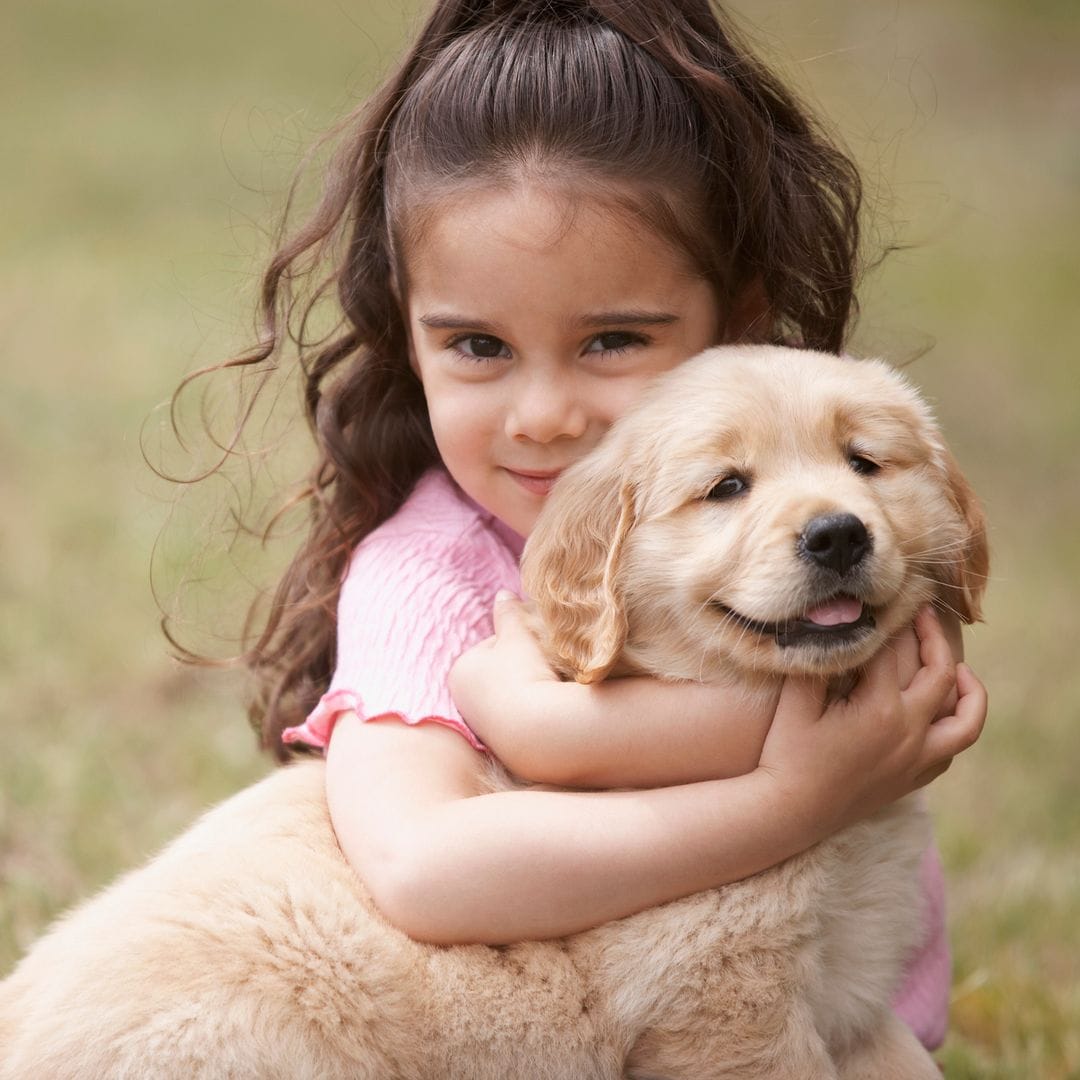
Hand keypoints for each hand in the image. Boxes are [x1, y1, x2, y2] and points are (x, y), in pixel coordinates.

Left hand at [449, 591, 559, 747]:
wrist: (539, 731)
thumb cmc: (523, 674)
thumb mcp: (517, 635)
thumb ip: (509, 614)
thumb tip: (503, 594)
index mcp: (459, 670)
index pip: (494, 646)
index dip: (520, 643)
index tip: (536, 649)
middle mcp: (461, 701)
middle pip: (501, 672)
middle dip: (522, 667)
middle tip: (545, 668)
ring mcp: (480, 726)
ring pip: (511, 696)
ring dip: (528, 690)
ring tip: (548, 689)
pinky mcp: (500, 746)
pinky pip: (520, 719)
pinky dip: (532, 712)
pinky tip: (546, 711)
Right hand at [758, 606, 986, 837]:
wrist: (789, 812)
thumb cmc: (785, 753)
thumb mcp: (795, 703)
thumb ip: (818, 662)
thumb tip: (832, 625)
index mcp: (880, 709)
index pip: (895, 651)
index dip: (890, 621)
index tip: (886, 600)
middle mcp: (909, 733)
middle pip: (941, 674)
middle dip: (932, 637)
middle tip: (922, 613)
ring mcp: (916, 759)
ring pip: (967, 720)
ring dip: (968, 689)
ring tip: (958, 668)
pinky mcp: (912, 779)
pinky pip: (950, 750)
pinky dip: (954, 726)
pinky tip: (939, 712)